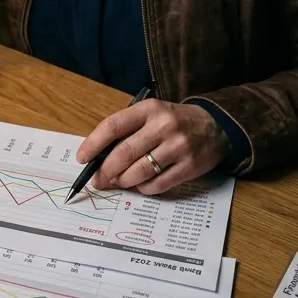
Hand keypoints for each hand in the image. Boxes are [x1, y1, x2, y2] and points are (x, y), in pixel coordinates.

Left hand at [76, 100, 230, 195]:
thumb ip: (128, 131)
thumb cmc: (173, 121)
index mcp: (149, 109)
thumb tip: (98, 157)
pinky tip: (141, 184)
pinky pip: (157, 184)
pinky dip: (144, 188)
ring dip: (123, 182)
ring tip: (118, 182)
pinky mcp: (189, 167)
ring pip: (139, 172)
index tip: (82, 158)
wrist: (215, 126)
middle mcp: (163, 126)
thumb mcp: (151, 115)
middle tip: (97, 180)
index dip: (93, 144)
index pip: (113, 126)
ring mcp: (177, 147)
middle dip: (105, 170)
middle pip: (124, 153)